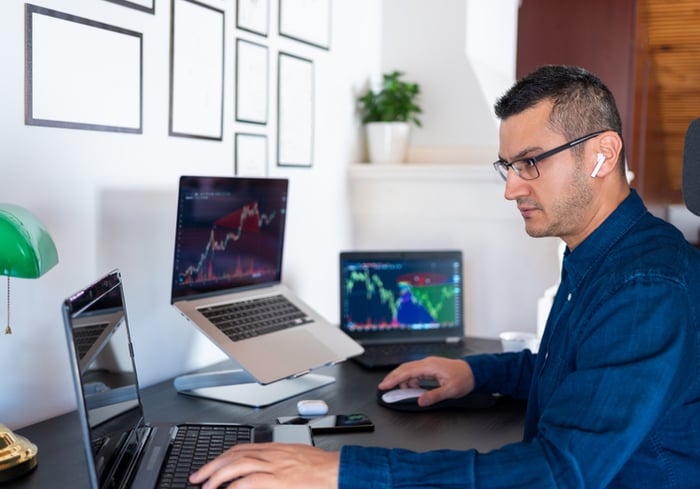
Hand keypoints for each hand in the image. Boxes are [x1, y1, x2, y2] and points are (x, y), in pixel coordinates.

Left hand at [189, 443, 339, 488]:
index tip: (211, 466)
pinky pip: (249, 481)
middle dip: (212, 466)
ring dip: (217, 476)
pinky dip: (235, 487)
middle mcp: (271, 454)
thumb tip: (265, 468)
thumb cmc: (321, 467)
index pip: (241, 448)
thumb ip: (279, 461)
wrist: (336, 471)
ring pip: (237, 465)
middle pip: (234, 455)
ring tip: (206, 488)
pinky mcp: (278, 480)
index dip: (222, 457)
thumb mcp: (296, 457)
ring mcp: (274, 467)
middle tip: (198, 478)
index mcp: (275, 448)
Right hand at [378, 356, 474, 406]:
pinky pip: (415, 372)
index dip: (394, 379)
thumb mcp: (451, 390)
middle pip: (404, 368)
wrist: (474, 372)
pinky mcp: (430, 367)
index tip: (384, 385)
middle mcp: (427, 362)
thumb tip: (420, 401)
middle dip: (393, 377)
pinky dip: (410, 380)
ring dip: (402, 380)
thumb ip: (434, 396)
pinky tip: (412, 387)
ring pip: (409, 370)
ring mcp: (428, 364)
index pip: (407, 372)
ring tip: (401, 391)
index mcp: (430, 366)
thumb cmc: (464, 379)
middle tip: (384, 386)